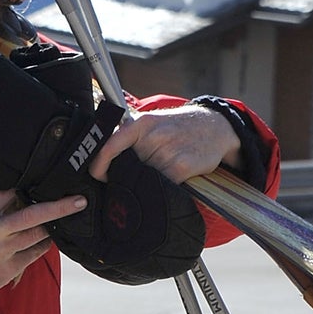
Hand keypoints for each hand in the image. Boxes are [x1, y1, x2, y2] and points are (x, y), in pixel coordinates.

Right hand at [0, 189, 83, 297]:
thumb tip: (25, 191)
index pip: (10, 192)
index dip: (30, 186)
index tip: (49, 181)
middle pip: (32, 214)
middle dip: (59, 207)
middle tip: (80, 201)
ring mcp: (2, 250)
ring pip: (40, 234)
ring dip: (53, 227)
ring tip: (62, 221)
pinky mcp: (11, 268)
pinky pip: (37, 252)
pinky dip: (45, 244)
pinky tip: (46, 240)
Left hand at [87, 105, 240, 184]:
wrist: (214, 126)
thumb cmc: (176, 128)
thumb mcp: (150, 124)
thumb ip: (127, 140)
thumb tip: (106, 169)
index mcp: (138, 124)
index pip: (109, 145)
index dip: (99, 164)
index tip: (98, 176)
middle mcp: (151, 136)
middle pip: (126, 168)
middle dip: (125, 179)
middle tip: (129, 182)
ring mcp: (167, 151)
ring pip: (144, 180)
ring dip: (146, 185)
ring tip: (155, 178)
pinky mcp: (182, 166)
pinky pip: (163, 187)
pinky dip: (163, 190)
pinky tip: (169, 182)